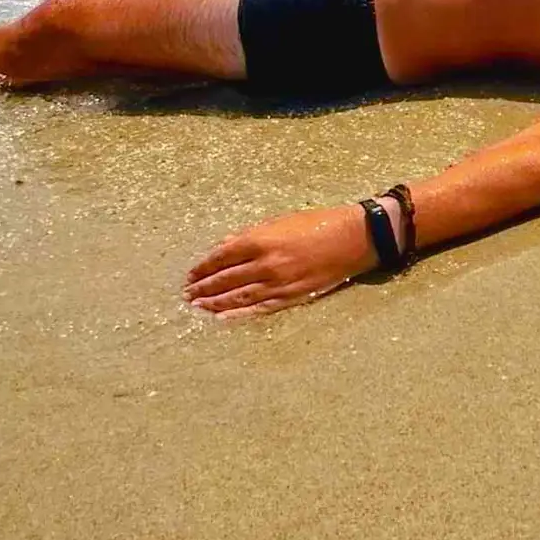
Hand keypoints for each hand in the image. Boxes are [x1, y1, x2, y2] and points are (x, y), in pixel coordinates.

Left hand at [183, 203, 376, 316]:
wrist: (352, 239)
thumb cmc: (316, 224)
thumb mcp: (279, 221)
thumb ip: (249, 235)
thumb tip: (223, 247)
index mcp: (260, 240)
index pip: (220, 257)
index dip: (202, 267)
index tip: (190, 274)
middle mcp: (265, 264)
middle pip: (224, 279)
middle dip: (203, 287)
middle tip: (187, 294)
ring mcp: (278, 283)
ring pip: (237, 296)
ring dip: (214, 303)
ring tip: (197, 307)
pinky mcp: (291, 297)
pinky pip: (259, 308)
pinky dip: (238, 314)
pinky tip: (221, 319)